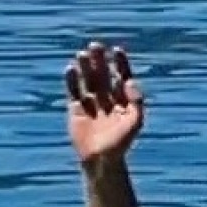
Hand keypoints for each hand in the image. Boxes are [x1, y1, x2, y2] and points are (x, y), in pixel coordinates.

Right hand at [65, 39, 145, 171]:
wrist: (101, 160)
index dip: (120, 63)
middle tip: (95, 45)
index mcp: (123, 100)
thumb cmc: (121, 143)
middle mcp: (107, 99)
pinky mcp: (76, 110)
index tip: (117, 50)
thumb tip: (130, 81)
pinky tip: (70, 69)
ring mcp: (91, 103)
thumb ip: (136, 101)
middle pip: (103, 75)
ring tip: (82, 54)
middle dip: (100, 61)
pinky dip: (71, 81)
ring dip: (86, 67)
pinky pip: (73, 91)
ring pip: (88, 80)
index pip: (122, 76)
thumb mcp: (134, 122)